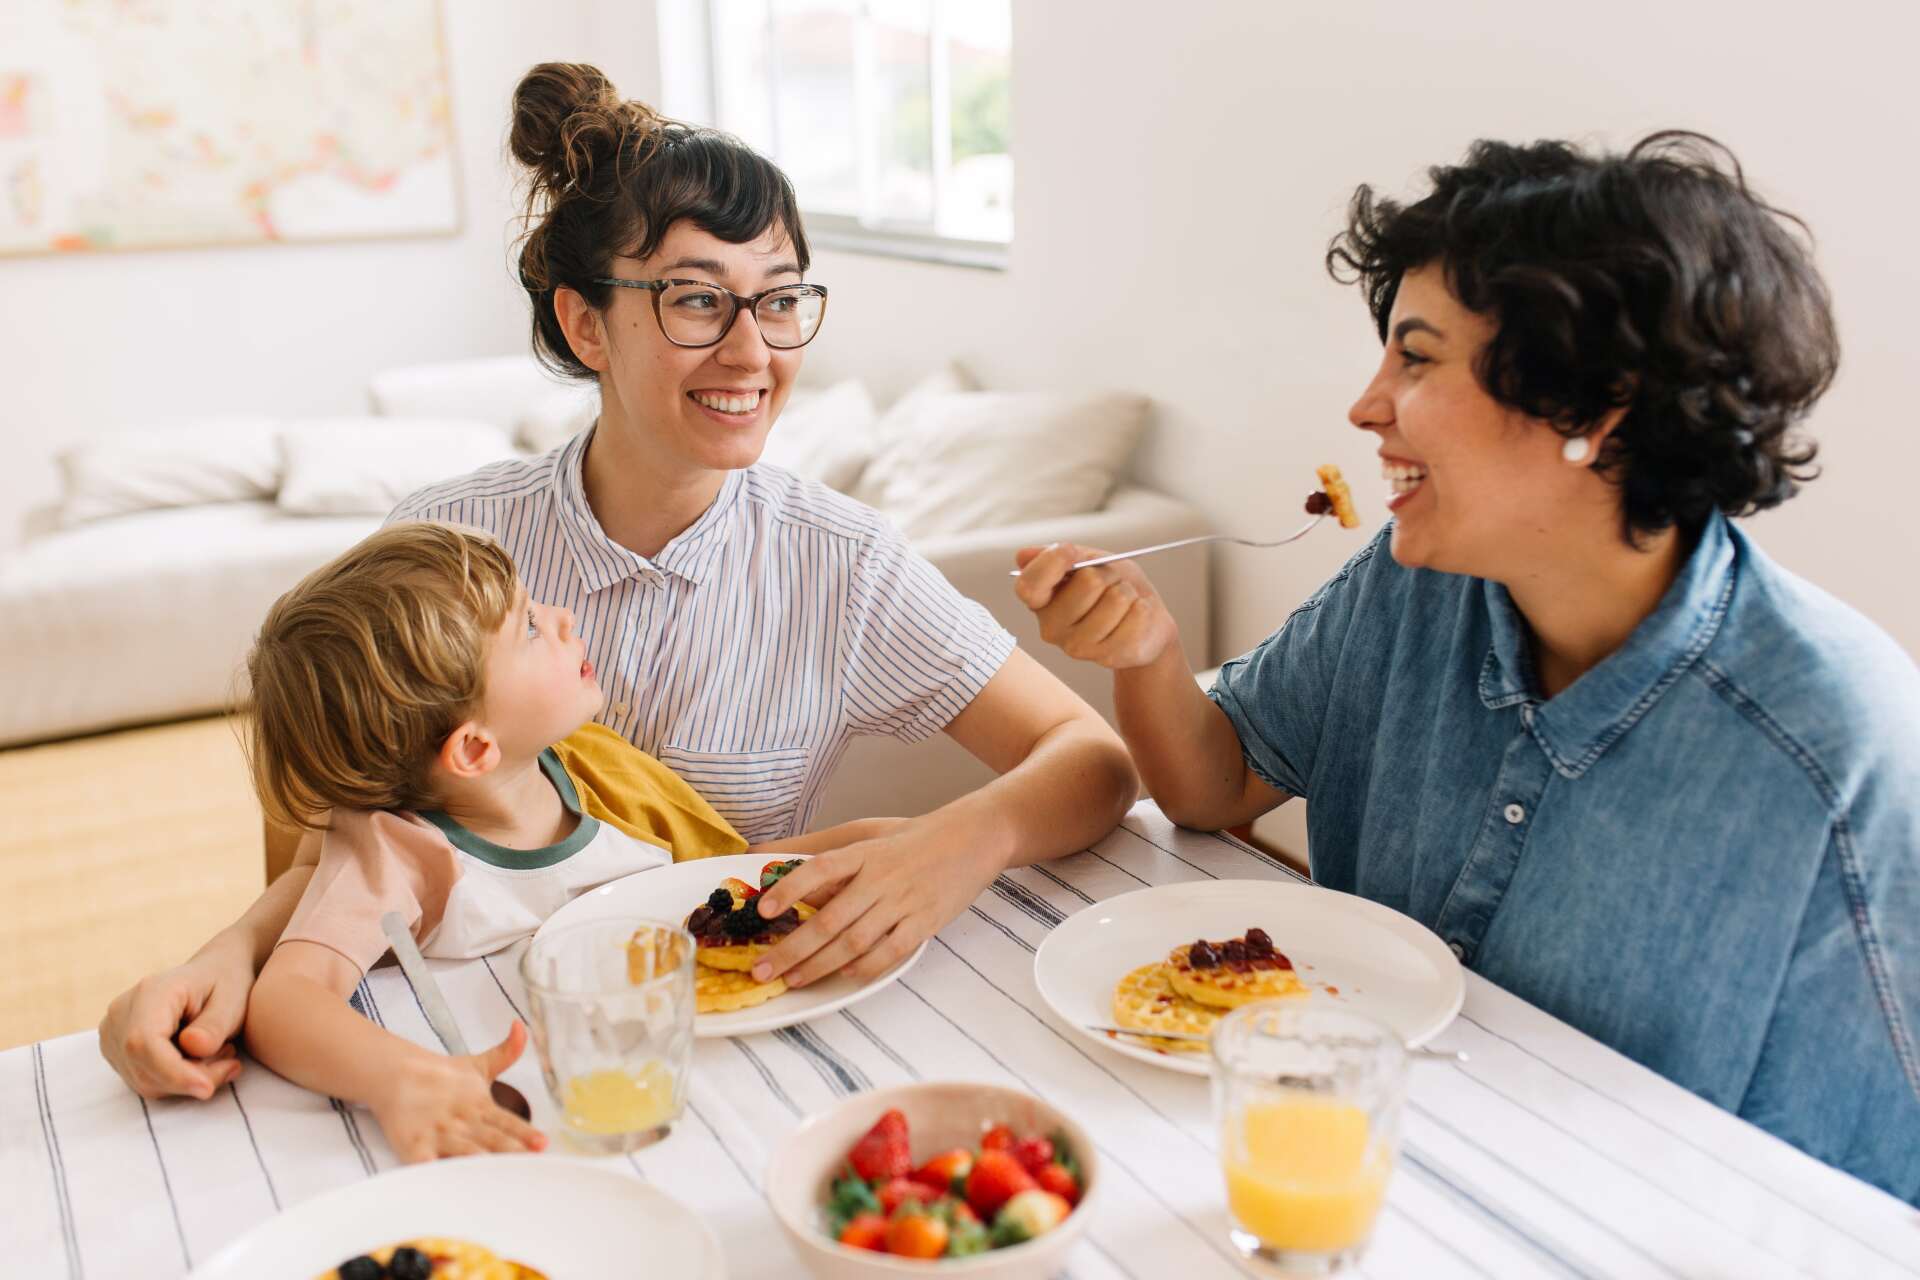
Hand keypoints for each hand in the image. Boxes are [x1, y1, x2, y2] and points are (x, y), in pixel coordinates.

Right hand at [99, 942, 251, 1099]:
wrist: (212, 974)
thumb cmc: (225, 984)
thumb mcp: (234, 999)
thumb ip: (214, 1025)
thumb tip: (192, 1046)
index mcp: (150, 993)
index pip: (144, 1043)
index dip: (173, 1073)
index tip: (207, 1089)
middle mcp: (121, 1013)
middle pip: (143, 1067)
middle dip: (189, 1079)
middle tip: (230, 1064)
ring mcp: (113, 1033)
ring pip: (144, 1081)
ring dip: (186, 1081)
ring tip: (219, 1056)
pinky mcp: (117, 1051)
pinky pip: (144, 1081)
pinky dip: (176, 1080)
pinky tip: (201, 1060)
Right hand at [369, 1021, 546, 1163]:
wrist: (395, 1073)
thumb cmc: (441, 1077)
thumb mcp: (478, 1065)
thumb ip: (506, 1052)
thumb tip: (522, 1026)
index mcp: (480, 1105)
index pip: (507, 1122)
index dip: (525, 1133)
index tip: (542, 1143)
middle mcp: (462, 1120)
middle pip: (489, 1138)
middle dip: (509, 1150)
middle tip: (528, 1163)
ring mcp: (438, 1132)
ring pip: (462, 1151)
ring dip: (478, 1161)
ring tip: (495, 1173)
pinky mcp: (413, 1144)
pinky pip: (424, 1162)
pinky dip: (432, 1171)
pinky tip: (442, 1179)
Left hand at [749, 812, 1004, 987]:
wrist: (974, 838)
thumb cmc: (913, 838)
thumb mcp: (867, 831)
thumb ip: (823, 849)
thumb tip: (765, 853)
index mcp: (863, 851)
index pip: (819, 868)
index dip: (790, 889)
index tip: (763, 911)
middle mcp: (880, 877)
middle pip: (829, 919)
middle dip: (792, 949)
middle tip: (762, 970)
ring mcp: (903, 902)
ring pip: (854, 941)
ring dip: (819, 965)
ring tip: (792, 980)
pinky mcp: (925, 923)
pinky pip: (889, 952)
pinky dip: (864, 967)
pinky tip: (843, 976)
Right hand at [1012, 542, 1180, 670]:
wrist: (1145, 618)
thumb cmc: (1113, 587)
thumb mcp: (1089, 560)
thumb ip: (1061, 555)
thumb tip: (1024, 556)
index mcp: (1041, 601)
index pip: (1029, 585)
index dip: (1052, 562)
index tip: (1072, 551)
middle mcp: (1051, 627)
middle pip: (1089, 582)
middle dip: (1110, 573)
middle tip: (1110, 583)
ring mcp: (1077, 646)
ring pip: (1117, 598)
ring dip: (1129, 592)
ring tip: (1124, 601)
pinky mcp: (1107, 657)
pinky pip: (1136, 616)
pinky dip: (1142, 608)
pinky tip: (1134, 617)